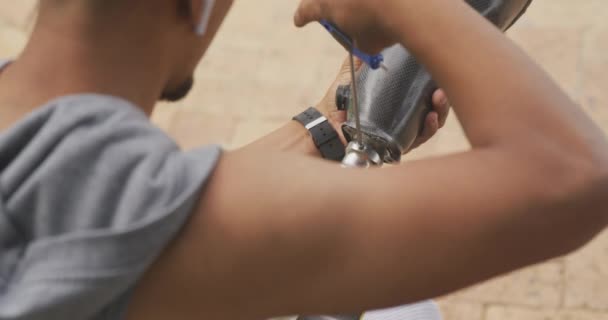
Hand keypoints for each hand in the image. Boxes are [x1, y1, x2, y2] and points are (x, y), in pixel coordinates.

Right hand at [294, 0, 401, 53]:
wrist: (407, 4)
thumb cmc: (380, 28)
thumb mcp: (367, 44)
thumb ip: (359, 41)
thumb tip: (364, 39)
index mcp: (326, 5)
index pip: (306, 11)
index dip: (302, 17)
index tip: (299, 22)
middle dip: (325, 5)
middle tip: (332, 13)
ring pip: (349, 1)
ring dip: (350, 4)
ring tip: (359, 11)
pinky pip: (367, 0)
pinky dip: (370, 3)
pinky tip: (376, 6)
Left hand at [317, 56, 449, 151]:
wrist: (326, 122)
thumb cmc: (340, 99)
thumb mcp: (354, 72)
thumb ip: (363, 56)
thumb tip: (371, 38)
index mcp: (399, 100)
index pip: (425, 92)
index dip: (436, 84)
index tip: (440, 76)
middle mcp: (404, 116)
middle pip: (434, 108)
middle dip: (442, 99)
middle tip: (440, 90)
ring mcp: (402, 132)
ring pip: (431, 124)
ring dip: (439, 112)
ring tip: (437, 101)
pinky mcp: (397, 146)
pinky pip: (418, 139)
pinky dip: (427, 130)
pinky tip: (429, 119)